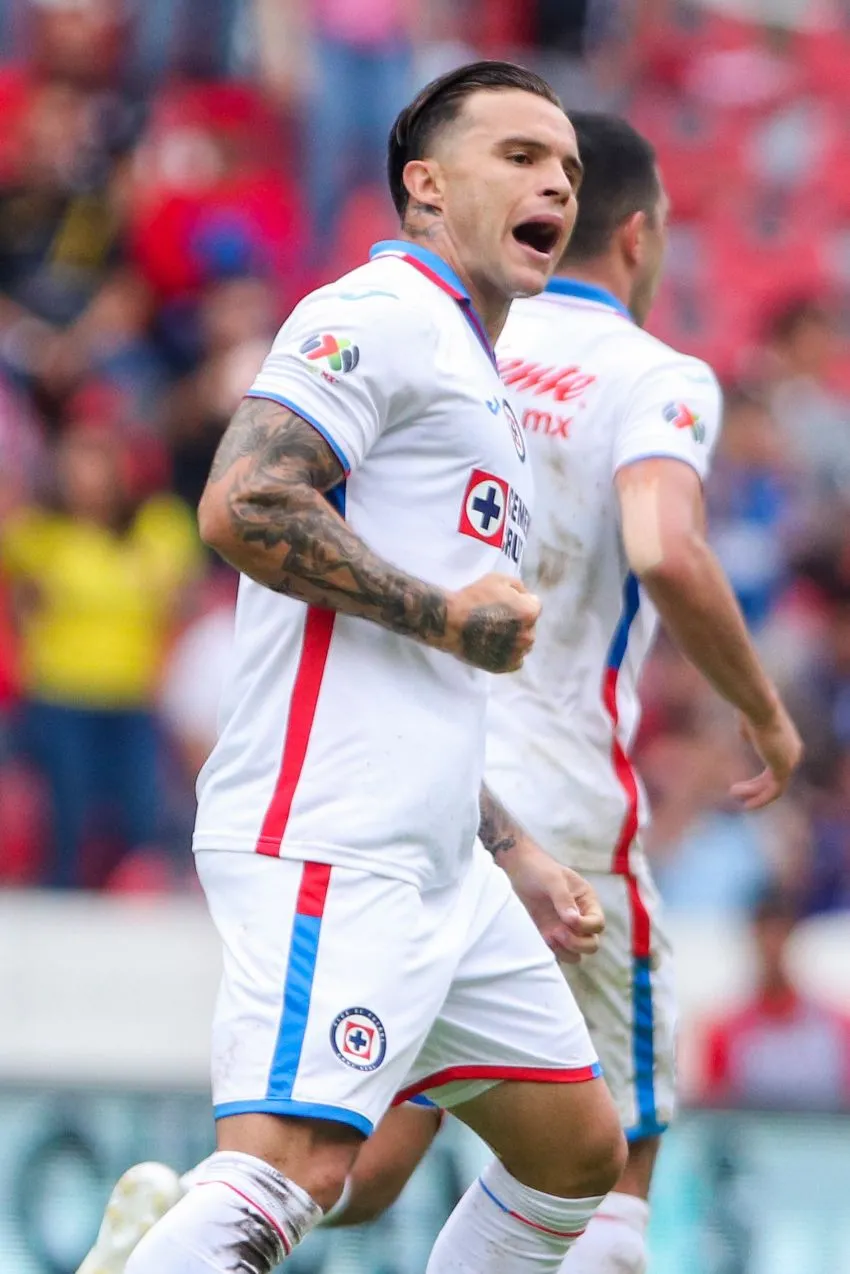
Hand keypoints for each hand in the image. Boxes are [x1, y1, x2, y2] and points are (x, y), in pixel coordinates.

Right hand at [444, 574, 540, 672]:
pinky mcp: (504, 666)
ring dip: (515, 638)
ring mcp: (516, 653)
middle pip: (529, 626)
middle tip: (498, 618)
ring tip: (494, 633)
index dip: (519, 602)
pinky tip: (495, 646)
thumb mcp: (498, 579)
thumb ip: (519, 586)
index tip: (504, 603)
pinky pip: (515, 660)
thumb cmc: (473, 598)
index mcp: (530, 613)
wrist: (450, 622)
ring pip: (523, 644)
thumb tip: (526, 596)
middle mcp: (528, 635)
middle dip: (519, 621)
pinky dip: (508, 654)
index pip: (534, 605)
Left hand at [505, 845, 604, 961]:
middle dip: (577, 943)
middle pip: (591, 944)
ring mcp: (564, 930)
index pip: (598, 924)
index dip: (586, 926)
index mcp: (587, 902)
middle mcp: (579, 919)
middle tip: (557, 932)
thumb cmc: (539, 869)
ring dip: (564, 951)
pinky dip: (552, 953)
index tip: (569, 921)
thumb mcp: (552, 879)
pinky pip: (557, 955)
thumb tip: (573, 920)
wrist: (517, 870)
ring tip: (549, 936)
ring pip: (576, 955)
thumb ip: (563, 898)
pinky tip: (541, 939)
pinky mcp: (549, 937)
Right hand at [730, 704, 802, 809]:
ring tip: (733, 793)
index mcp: (788, 743)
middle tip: (734, 791)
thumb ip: (750, 733)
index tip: (741, 784)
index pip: (774, 768)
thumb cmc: (752, 710)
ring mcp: (791, 761)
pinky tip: (745, 802)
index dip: (758, 781)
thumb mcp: (749, 722)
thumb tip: (746, 738)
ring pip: (772, 786)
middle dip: (754, 788)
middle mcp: (793, 754)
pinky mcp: (784, 768)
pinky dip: (759, 797)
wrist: (759, 707)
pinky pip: (773, 790)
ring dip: (753, 793)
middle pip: (774, 779)